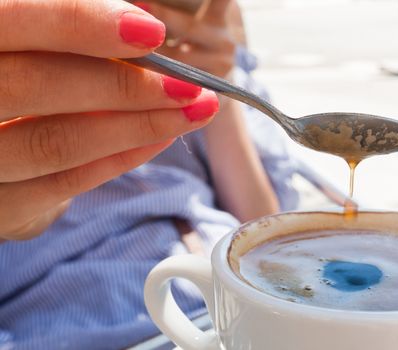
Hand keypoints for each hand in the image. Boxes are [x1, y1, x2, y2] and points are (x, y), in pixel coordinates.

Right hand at [0, 0, 218, 239]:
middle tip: (188, 86)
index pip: (11, 20)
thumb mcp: (32, 35)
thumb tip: (141, 24)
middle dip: (123, 86)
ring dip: (135, 127)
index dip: (78, 23)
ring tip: (190, 112)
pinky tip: (161, 137)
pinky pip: (61, 185)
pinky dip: (118, 159)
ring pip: (54, 143)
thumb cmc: (20, 70)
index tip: (150, 32)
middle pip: (34, 87)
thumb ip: (68, 26)